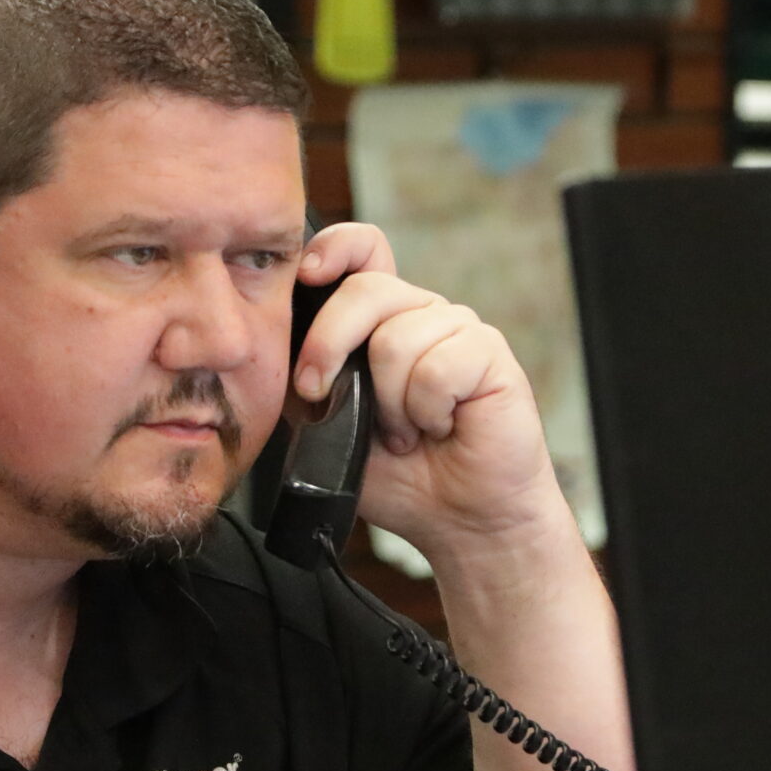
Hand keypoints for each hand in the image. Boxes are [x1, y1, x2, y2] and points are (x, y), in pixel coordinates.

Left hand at [291, 223, 563, 560]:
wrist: (458, 521)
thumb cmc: (398, 475)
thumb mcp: (326, 425)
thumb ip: (307, 376)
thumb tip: (280, 341)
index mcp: (383, 321)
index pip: (363, 250)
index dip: (335, 249)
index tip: (306, 274)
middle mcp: (422, 315)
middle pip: (365, 291)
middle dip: (328, 345)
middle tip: (322, 394)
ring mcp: (458, 331)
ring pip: (398, 338)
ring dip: (391, 404)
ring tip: (409, 432)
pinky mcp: (490, 354)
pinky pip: (438, 367)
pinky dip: (428, 411)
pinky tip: (442, 428)